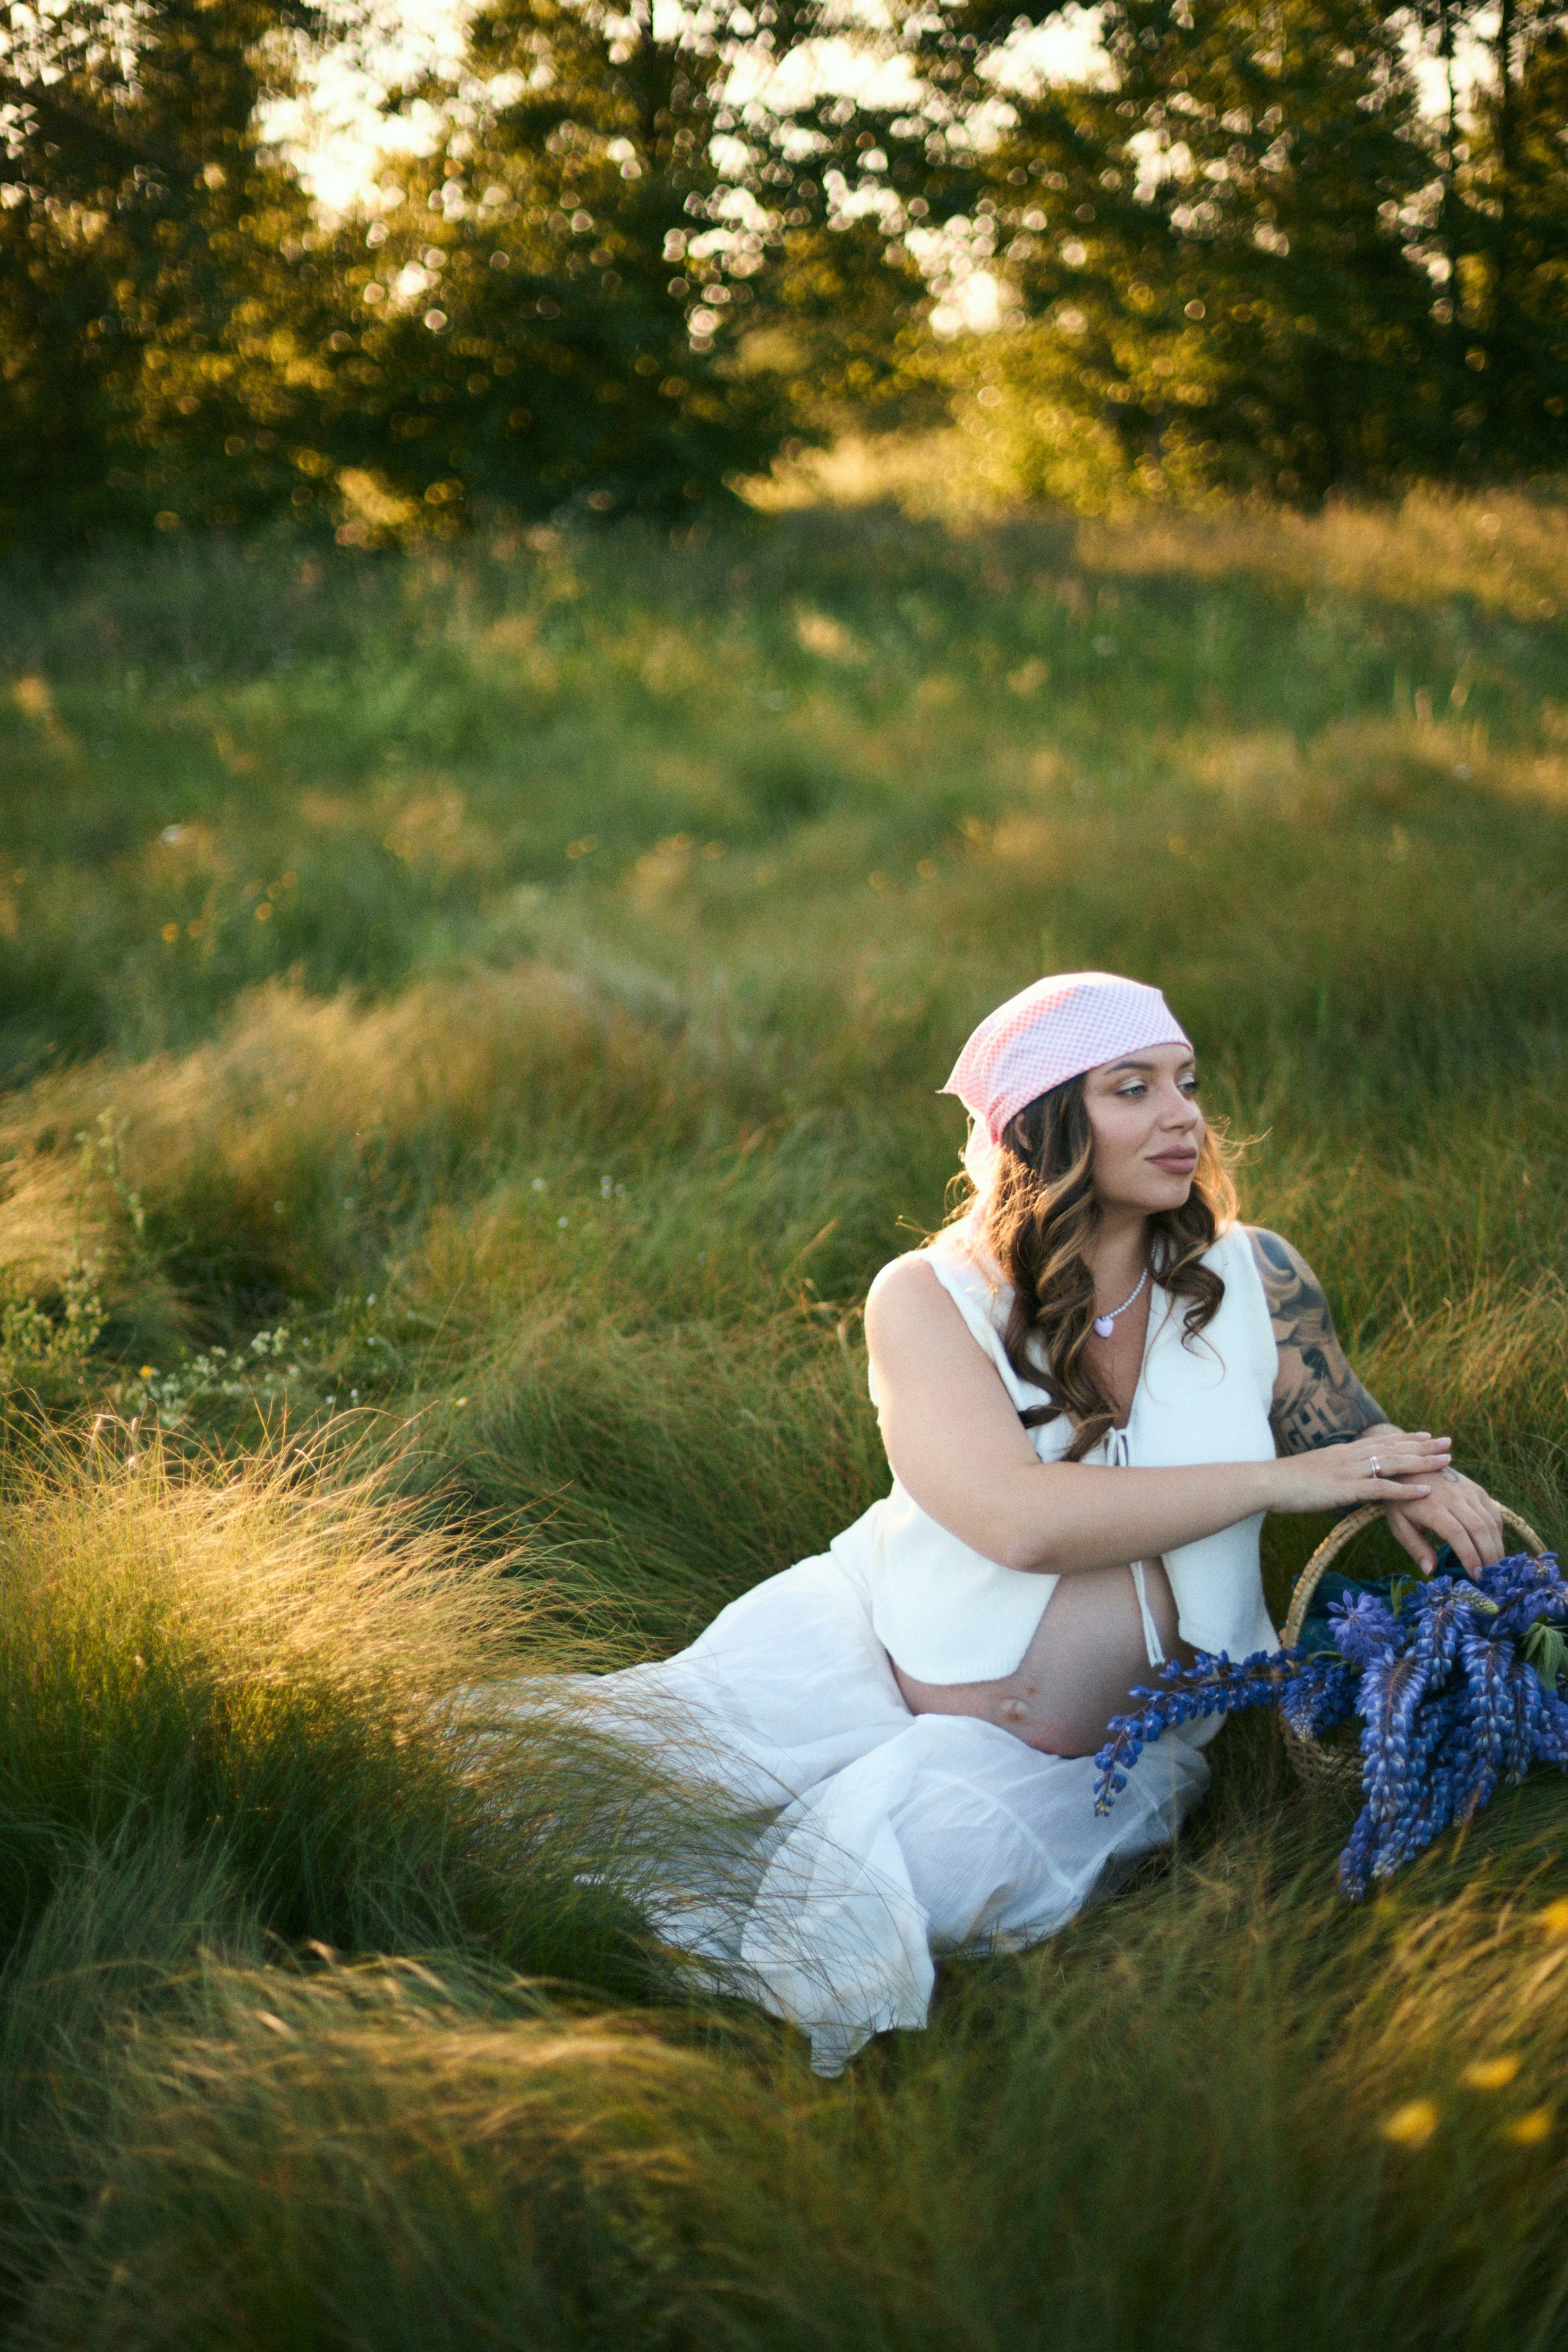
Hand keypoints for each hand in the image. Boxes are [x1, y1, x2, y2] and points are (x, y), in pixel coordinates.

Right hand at [1270, 1427, 1451, 1516]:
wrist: (1268, 1482)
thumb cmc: (1287, 1482)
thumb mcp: (1316, 1472)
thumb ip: (1335, 1473)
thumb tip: (1346, 1479)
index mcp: (1344, 1452)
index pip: (1382, 1441)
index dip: (1407, 1439)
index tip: (1427, 1437)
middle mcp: (1351, 1456)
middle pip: (1394, 1448)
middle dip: (1424, 1447)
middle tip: (1449, 1444)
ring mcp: (1350, 1471)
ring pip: (1393, 1464)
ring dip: (1422, 1463)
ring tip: (1446, 1462)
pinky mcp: (1346, 1489)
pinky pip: (1382, 1488)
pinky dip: (1405, 1490)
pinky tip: (1425, 1491)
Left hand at [1382, 1465, 1506, 1578]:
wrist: (1409, 1466)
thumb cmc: (1402, 1501)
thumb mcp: (1399, 1524)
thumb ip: (1416, 1548)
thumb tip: (1431, 1571)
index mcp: (1432, 1507)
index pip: (1457, 1534)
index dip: (1469, 1556)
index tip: (1474, 1576)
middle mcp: (1454, 1497)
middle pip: (1479, 1529)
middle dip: (1487, 1556)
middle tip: (1489, 1577)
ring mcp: (1468, 1491)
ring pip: (1490, 1522)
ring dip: (1496, 1547)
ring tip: (1494, 1567)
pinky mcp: (1476, 1489)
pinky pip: (1493, 1513)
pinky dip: (1497, 1533)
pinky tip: (1493, 1547)